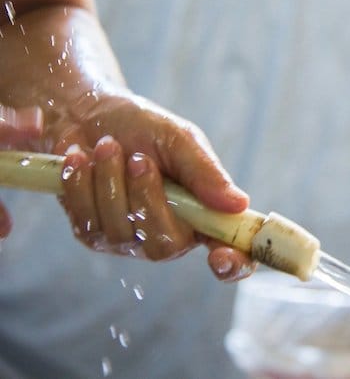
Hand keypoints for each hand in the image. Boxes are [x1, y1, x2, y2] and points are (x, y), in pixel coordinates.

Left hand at [0, 6, 254, 280]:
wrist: (86, 114)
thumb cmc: (142, 127)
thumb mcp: (180, 139)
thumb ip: (206, 172)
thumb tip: (239, 205)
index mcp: (204, 214)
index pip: (230, 252)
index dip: (233, 264)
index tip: (220, 257)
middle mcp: (171, 235)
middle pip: (165, 244)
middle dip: (147, 196)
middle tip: (138, 158)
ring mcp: (130, 240)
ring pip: (121, 229)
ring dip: (110, 180)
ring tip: (107, 146)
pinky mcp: (93, 235)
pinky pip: (87, 222)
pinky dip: (82, 183)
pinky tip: (81, 159)